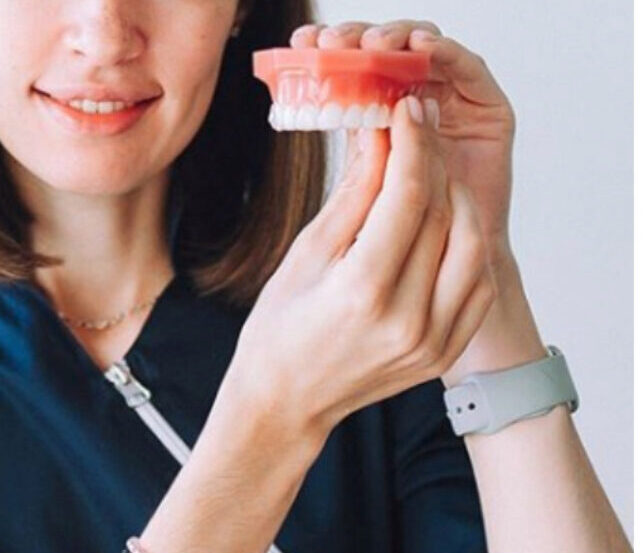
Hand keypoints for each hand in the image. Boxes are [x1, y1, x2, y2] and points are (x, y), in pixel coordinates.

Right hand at [218, 98, 495, 449]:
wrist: (286, 401)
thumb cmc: (280, 329)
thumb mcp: (306, 254)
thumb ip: (353, 195)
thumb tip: (379, 134)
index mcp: (363, 292)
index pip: (409, 196)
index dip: (412, 142)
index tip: (405, 108)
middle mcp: (408, 319)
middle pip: (446, 214)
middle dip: (434, 161)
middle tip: (417, 130)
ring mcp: (434, 339)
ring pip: (475, 245)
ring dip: (458, 199)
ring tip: (429, 175)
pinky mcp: (445, 349)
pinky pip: (476, 282)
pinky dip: (467, 242)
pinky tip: (443, 221)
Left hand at [291, 20, 517, 267]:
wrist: (439, 276)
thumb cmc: (391, 241)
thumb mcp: (352, 186)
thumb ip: (343, 145)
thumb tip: (304, 99)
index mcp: (376, 114)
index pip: (354, 66)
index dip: (329, 51)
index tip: (300, 44)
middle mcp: (417, 102)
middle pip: (390, 49)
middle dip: (361, 37)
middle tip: (331, 40)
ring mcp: (455, 103)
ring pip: (427, 50)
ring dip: (399, 38)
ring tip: (372, 43)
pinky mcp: (490, 110)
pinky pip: (469, 68)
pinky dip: (445, 52)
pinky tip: (419, 47)